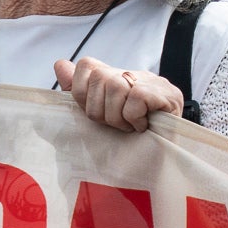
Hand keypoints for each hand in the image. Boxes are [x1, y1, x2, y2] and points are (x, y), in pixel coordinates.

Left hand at [54, 57, 183, 131]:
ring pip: (115, 87)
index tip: (98, 113)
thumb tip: (60, 65)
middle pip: (99, 78)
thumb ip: (78, 91)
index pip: (87, 65)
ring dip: (118, 117)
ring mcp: (153, 82)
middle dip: (101, 110)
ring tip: (130, 127)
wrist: (163, 162)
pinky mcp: (166, 94)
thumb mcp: (97, 115)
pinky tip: (143, 126)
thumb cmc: (126, 140)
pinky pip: (135, 99)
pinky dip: (134, 118)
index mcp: (116, 77)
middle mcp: (135, 74)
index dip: (83, 93)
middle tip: (117, 124)